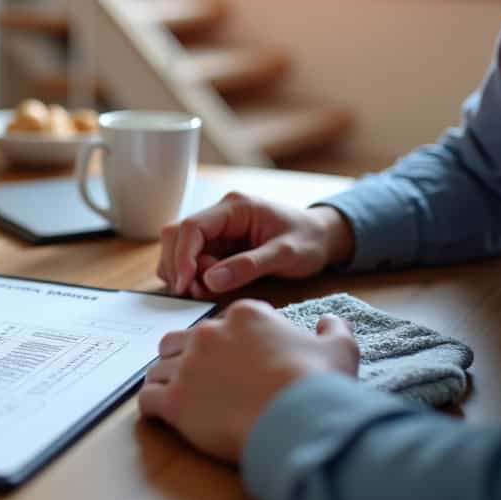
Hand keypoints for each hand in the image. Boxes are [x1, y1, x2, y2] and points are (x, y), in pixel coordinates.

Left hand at [138, 300, 358, 461]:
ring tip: (184, 399)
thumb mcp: (338, 347)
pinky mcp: (175, 400)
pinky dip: (154, 407)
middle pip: (179, 341)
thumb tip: (330, 322)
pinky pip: (148, 399)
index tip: (237, 366)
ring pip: (159, 368)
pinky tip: (166, 415)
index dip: (226, 345)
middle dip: (186, 358)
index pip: (220, 324)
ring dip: (168, 381)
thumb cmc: (317, 382)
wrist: (299, 417)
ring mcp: (188, 366)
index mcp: (243, 316)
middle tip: (204, 382)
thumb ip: (333, 329)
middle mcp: (208, 334)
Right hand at [158, 193, 354, 297]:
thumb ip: (249, 266)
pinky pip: (191, 257)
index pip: (193, 227)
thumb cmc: (309, 240)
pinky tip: (207, 287)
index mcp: (236, 206)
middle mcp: (220, 213)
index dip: (183, 257)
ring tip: (206, 291)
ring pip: (179, 247)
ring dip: (184, 272)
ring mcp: (217, 228)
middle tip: (196, 293)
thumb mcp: (286, 255)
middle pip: (177, 235)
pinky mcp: (218, 243)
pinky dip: (191, 274)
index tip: (185, 285)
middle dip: (180, 266)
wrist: (323, 236)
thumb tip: (210, 279)